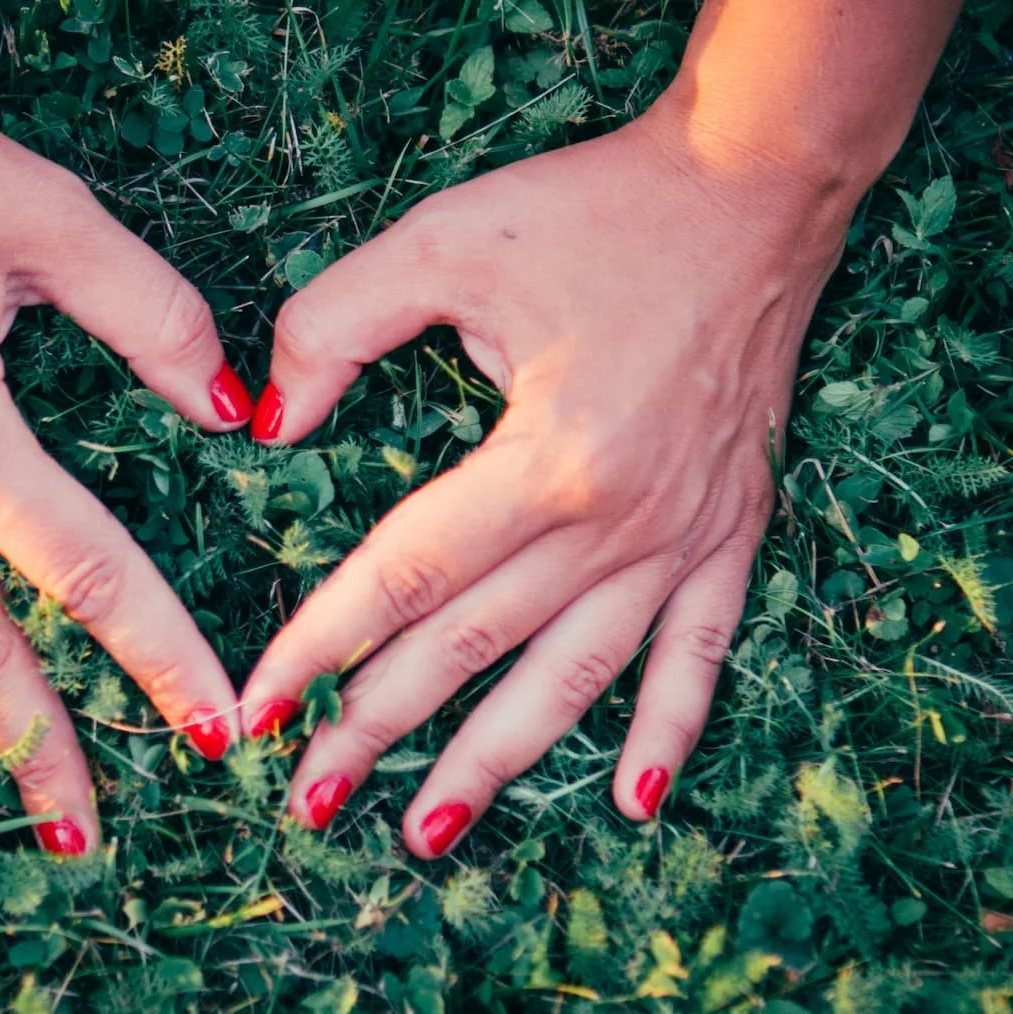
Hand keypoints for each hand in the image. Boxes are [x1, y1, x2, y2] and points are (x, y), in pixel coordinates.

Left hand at [239, 108, 854, 855]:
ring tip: (427, 831)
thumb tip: (266, 423)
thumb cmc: (596, 208)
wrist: (755, 182)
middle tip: (306, 797)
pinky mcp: (734, 527)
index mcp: (549, 457)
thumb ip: (333, 325)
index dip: (320, 647)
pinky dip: (671, 728)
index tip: (257, 710)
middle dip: (380, 728)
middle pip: (475, 646)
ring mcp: (687, 535)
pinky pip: (703, 651)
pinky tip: (635, 801)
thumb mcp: (446, 240)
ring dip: (498, 760)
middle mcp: (622, 520)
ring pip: (576, 676)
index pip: (406, 577)